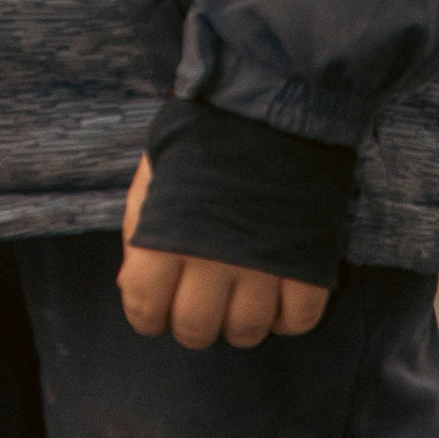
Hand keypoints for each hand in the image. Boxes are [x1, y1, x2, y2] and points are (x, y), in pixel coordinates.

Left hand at [117, 151, 329, 350]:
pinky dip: (287, 320)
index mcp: (166, 237)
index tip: (157, 309)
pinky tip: (278, 301)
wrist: (268, 105)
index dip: (148, 316)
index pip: (146, 309)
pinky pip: (298, 321)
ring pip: (247, 332)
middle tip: (199, 305)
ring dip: (239, 326)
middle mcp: (212, 260)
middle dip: (192, 326)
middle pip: (196, 329)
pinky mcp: (308, 262)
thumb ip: (137, 234)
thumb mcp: (152, 178)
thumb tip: (130, 287)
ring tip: (239, 301)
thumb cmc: (200, 140)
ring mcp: (264, 265)